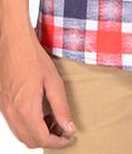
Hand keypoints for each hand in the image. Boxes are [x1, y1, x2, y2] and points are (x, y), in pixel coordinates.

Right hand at [0, 28, 75, 148]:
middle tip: (64, 129)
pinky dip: (29, 125)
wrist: (13, 44)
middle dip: (49, 140)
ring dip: (38, 133)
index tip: (69, 138)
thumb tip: (69, 128)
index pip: (42, 139)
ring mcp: (5, 110)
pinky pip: (15, 124)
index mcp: (26, 110)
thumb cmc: (33, 58)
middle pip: (30, 141)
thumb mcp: (54, 82)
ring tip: (54, 120)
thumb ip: (61, 108)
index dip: (58, 142)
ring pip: (21, 134)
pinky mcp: (3, 104)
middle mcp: (12, 114)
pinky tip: (40, 112)